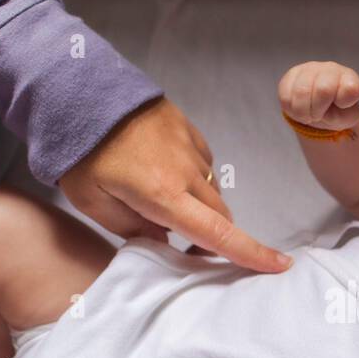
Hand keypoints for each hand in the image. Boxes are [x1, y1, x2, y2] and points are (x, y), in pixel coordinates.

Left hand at [58, 96, 291, 271]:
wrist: (79, 92)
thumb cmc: (79, 152)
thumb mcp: (93, 202)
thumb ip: (133, 229)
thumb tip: (166, 240)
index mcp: (162, 194)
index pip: (217, 233)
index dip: (251, 253)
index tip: (280, 265)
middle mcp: (185, 172)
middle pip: (222, 215)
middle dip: (216, 236)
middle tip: (185, 245)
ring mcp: (190, 147)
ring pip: (213, 190)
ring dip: (202, 207)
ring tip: (165, 204)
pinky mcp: (188, 129)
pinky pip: (205, 164)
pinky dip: (195, 179)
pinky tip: (167, 175)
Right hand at [278, 61, 358, 131]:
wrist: (320, 108)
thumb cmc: (337, 112)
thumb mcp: (347, 119)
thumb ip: (343, 115)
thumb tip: (329, 108)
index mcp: (349, 78)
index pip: (350, 88)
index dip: (344, 103)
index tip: (341, 106)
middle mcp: (330, 69)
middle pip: (323, 90)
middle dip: (318, 111)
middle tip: (318, 116)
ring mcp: (309, 69)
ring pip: (301, 92)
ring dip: (303, 112)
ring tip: (307, 115)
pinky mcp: (291, 75)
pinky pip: (286, 96)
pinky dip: (291, 110)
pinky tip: (298, 109)